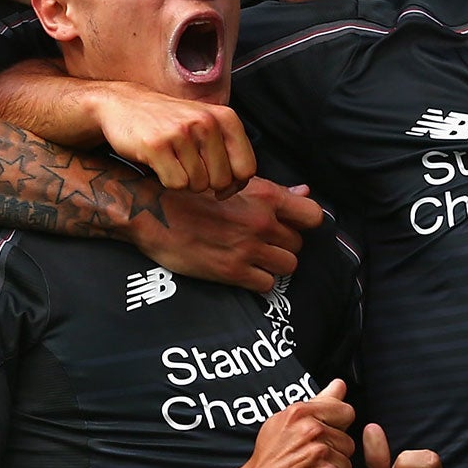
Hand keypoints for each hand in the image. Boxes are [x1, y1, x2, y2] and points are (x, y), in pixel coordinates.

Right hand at [90, 83, 256, 195]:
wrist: (124, 104)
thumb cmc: (170, 123)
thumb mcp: (207, 127)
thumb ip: (229, 154)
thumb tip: (234, 189)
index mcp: (225, 118)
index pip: (246, 168)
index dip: (233, 182)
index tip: (215, 177)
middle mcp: (206, 122)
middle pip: (222, 181)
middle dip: (205, 182)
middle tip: (187, 164)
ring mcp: (181, 132)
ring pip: (198, 185)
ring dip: (185, 181)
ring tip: (172, 160)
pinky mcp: (157, 145)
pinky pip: (176, 184)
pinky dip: (167, 181)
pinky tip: (159, 162)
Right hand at [134, 177, 324, 291]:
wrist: (153, 211)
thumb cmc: (191, 193)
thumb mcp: (233, 183)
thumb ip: (272, 190)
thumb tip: (305, 191)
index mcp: (265, 196)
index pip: (313, 215)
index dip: (306, 222)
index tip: (293, 225)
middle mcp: (261, 222)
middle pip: (299, 243)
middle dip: (284, 244)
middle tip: (263, 241)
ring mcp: (248, 248)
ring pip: (288, 265)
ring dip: (275, 263)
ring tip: (255, 257)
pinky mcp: (233, 272)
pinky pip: (267, 284)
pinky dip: (259, 280)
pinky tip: (244, 270)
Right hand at [233, 379, 356, 467]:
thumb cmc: (267, 461)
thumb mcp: (283, 422)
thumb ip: (317, 402)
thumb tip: (339, 385)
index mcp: (301, 412)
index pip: (346, 411)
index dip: (337, 427)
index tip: (321, 437)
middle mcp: (312, 430)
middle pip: (348, 441)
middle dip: (333, 453)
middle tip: (308, 460)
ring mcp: (320, 454)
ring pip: (347, 463)